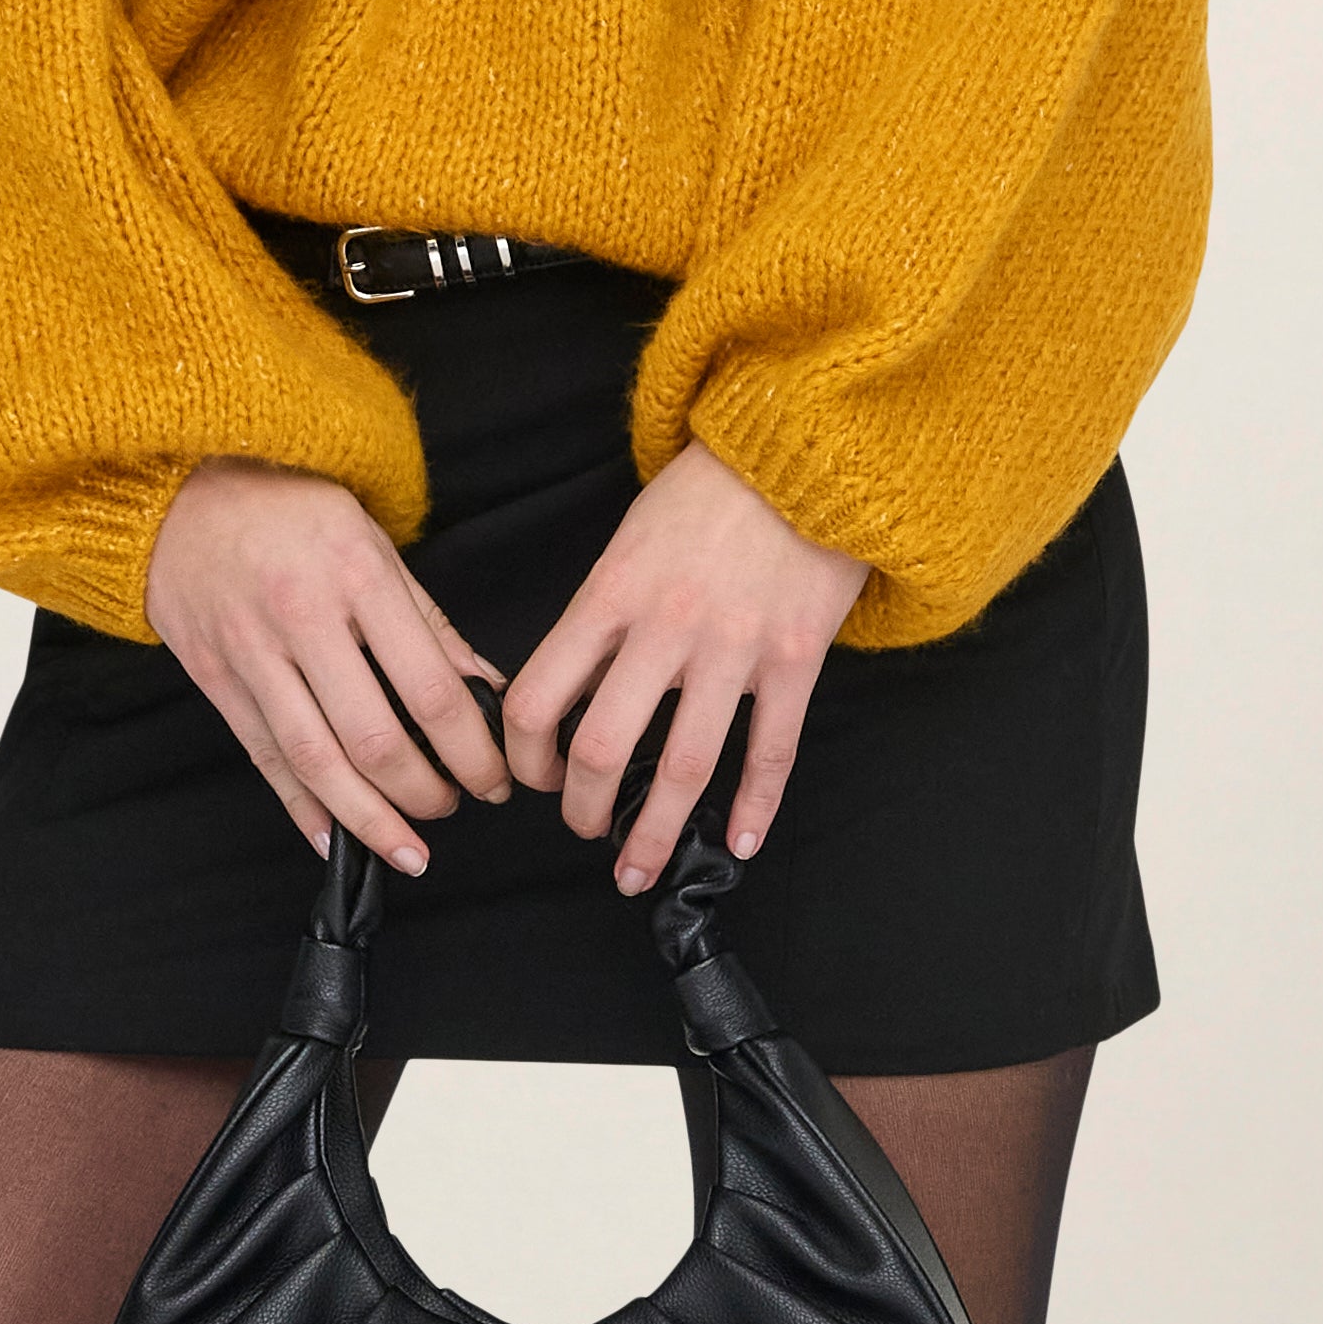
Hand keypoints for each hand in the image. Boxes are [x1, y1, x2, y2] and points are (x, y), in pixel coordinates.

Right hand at [145, 454, 516, 875]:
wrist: (181, 496)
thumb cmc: (289, 510)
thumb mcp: (371, 540)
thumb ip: (427, 620)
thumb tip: (486, 688)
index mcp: (356, 574)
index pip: (428, 686)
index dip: (470, 748)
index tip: (493, 776)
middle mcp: (302, 616)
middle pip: (373, 736)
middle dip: (425, 791)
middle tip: (456, 806)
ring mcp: (251, 652)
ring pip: (315, 760)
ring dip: (369, 819)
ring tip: (409, 849)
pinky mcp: (214, 678)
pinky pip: (263, 757)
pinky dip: (301, 808)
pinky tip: (334, 840)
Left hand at [500, 439, 869, 892]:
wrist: (800, 452)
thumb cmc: (704, 495)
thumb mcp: (628, 543)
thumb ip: (603, 617)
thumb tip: (574, 693)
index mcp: (610, 594)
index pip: (539, 697)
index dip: (522, 756)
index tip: (532, 778)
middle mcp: (666, 627)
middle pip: (603, 747)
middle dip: (584, 809)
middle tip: (584, 829)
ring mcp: (734, 647)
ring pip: (685, 766)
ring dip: (655, 833)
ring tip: (637, 871)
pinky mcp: (796, 658)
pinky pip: (771, 750)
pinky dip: (756, 805)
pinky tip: (741, 842)